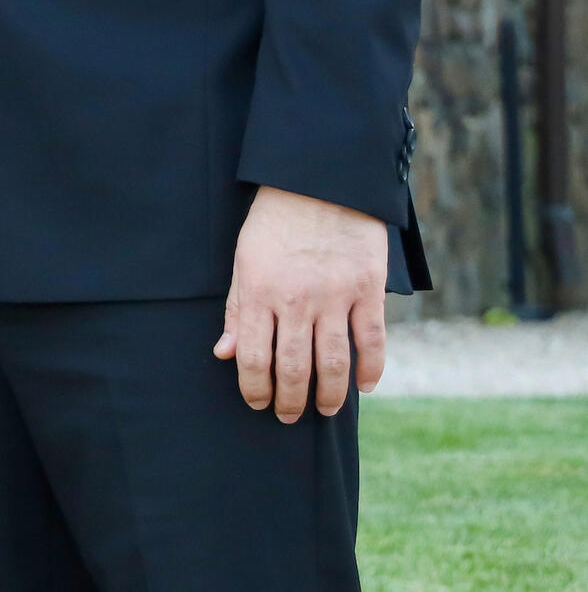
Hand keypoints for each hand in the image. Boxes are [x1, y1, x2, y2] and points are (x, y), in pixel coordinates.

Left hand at [213, 185, 388, 420]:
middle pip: (293, 367)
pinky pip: (372, 341)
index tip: (257, 403)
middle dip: (289, 400)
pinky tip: (363, 386)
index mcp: (259, 291)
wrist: (320, 182)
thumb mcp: (244, 260)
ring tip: (324, 410)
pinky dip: (370, 370)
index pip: (253, 357)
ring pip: (333, 363)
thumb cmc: (274, 222)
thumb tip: (225, 353)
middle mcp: (296, 300)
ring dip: (329, 395)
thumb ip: (238, 309)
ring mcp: (335, 297)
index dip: (254, 388)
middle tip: (288, 415)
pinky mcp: (368, 290)